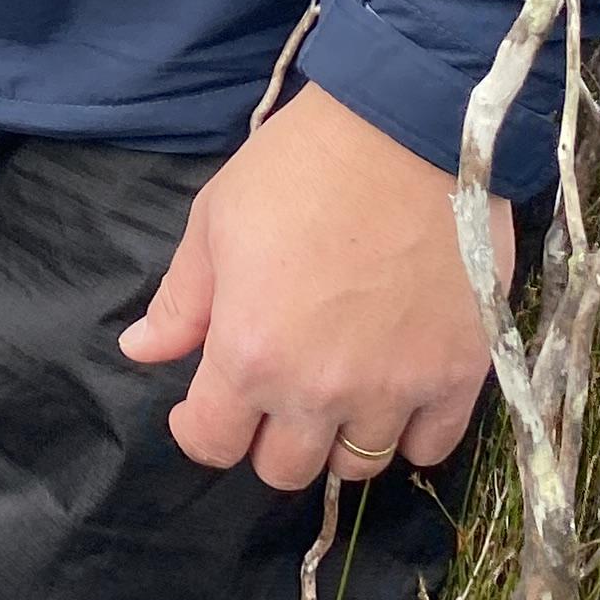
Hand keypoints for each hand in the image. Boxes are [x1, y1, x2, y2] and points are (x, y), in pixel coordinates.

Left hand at [119, 81, 511, 488]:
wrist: (408, 130)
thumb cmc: (300, 167)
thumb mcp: (215, 222)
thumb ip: (181, 302)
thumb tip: (140, 351)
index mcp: (249, 354)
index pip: (211, 443)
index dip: (200, 430)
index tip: (204, 406)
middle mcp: (319, 390)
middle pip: (285, 469)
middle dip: (269, 437)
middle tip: (274, 391)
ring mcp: (394, 390)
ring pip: (357, 465)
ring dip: (338, 437)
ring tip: (337, 387)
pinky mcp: (458, 377)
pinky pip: (429, 448)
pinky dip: (409, 432)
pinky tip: (396, 391)